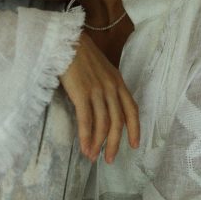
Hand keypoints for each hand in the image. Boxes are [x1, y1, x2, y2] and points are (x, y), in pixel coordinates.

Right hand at [59, 33, 139, 162]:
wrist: (67, 40)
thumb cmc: (79, 53)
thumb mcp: (100, 69)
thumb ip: (105, 85)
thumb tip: (102, 104)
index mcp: (118, 82)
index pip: (132, 109)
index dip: (134, 129)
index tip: (134, 145)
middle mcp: (111, 88)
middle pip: (118, 122)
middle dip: (115, 143)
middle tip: (110, 159)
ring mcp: (98, 91)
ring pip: (103, 124)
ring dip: (98, 143)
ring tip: (93, 157)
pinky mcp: (82, 93)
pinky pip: (87, 120)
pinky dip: (86, 137)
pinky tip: (85, 147)